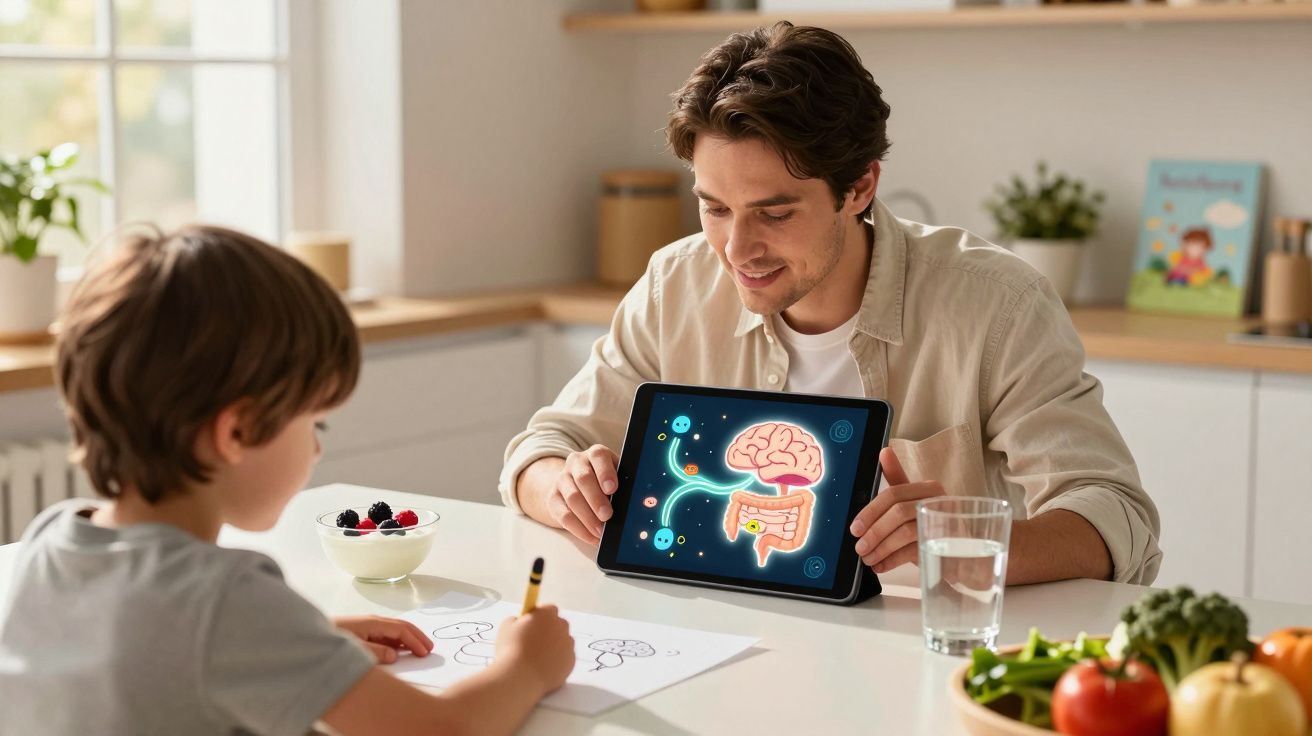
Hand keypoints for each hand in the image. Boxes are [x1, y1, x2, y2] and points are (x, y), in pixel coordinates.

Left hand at [334, 615, 432, 663]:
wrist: (309, 638)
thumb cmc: (330, 642)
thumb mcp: (354, 649)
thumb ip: (375, 652)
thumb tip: (395, 655)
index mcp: (373, 623)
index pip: (401, 630)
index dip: (415, 641)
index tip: (424, 653)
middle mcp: (373, 622)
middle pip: (401, 627)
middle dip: (417, 636)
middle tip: (430, 648)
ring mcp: (368, 626)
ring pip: (394, 631)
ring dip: (408, 639)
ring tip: (419, 649)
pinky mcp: (362, 632)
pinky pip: (386, 635)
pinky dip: (397, 641)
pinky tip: (400, 650)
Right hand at [495, 605, 574, 694]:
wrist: (520, 677)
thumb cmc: (511, 650)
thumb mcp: (506, 627)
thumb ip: (516, 620)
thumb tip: (520, 622)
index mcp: (547, 614)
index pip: (549, 609)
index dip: (540, 617)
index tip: (532, 625)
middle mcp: (561, 626)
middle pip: (558, 624)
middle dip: (548, 631)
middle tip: (533, 642)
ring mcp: (568, 644)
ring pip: (563, 642)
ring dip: (553, 646)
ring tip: (536, 658)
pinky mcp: (571, 662)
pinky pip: (565, 658)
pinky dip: (557, 661)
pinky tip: (543, 668)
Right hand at [547, 445, 619, 544]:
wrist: (574, 482)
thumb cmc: (603, 481)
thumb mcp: (616, 475)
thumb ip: (624, 485)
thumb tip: (633, 504)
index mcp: (595, 454)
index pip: (598, 457)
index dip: (605, 473)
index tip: (612, 489)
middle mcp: (576, 463)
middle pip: (583, 479)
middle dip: (596, 500)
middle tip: (607, 515)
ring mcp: (562, 479)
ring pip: (572, 498)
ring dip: (588, 518)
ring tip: (601, 531)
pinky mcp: (553, 498)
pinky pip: (563, 515)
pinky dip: (579, 529)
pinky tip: (591, 536)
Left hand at [849, 447, 945, 572]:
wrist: (963, 556)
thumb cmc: (933, 525)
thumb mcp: (913, 502)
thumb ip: (898, 479)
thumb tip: (884, 452)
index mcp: (929, 489)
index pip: (893, 494)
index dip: (870, 511)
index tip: (855, 528)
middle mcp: (939, 502)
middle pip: (898, 512)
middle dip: (874, 532)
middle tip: (859, 547)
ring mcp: (946, 524)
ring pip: (905, 532)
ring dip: (881, 548)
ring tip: (868, 559)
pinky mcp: (947, 546)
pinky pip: (913, 552)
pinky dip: (892, 561)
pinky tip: (881, 566)